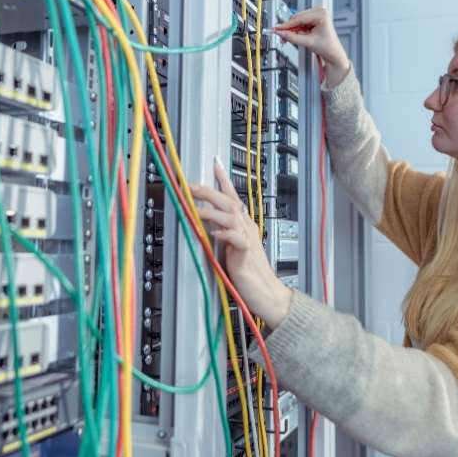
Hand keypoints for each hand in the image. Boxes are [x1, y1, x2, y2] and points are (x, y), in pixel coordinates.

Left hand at [191, 158, 292, 328]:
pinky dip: (225, 234)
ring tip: (195, 208)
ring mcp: (247, 239)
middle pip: (228, 201)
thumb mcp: (231, 246)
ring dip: (211, 210)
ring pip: (230, 216)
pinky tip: (214, 232)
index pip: (233, 196)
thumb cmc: (249, 271)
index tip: (215, 164)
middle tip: (191, 185)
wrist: (266, 292)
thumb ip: (221, 231)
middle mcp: (246, 227)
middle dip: (208, 190)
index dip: (224, 180)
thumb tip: (204, 219)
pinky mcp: (245, 254)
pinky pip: (236, 239)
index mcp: (243, 224)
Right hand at [273, 6, 350, 85]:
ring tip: (291, 39)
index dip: (286, 25)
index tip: (277, 29)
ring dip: (293, 29)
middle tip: (282, 37)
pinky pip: (301, 22)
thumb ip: (292, 37)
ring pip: (298, 20)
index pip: (299, 18)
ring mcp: (317, 14)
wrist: (333, 53)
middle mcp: (320, 11)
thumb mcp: (308, 42)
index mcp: (321, 14)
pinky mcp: (314, 18)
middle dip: (289, 28)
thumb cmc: (327, 47)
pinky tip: (296, 35)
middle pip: (297, 18)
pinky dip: (297, 29)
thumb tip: (281, 33)